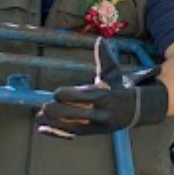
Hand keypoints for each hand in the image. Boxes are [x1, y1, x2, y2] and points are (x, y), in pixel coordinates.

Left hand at [37, 38, 167, 138]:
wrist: (134, 111)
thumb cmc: (119, 89)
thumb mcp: (114, 72)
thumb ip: (104, 58)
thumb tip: (100, 39)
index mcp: (103, 96)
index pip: (79, 97)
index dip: (64, 95)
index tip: (58, 93)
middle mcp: (99, 112)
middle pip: (71, 114)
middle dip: (55, 110)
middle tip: (45, 106)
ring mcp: (95, 125)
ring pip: (69, 126)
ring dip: (52, 122)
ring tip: (39, 117)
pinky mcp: (91, 133)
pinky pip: (70, 135)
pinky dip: (55, 133)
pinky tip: (42, 129)